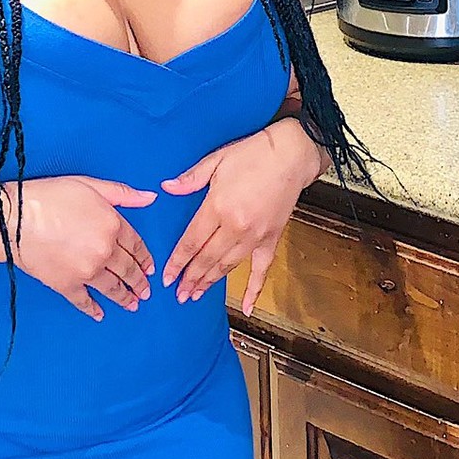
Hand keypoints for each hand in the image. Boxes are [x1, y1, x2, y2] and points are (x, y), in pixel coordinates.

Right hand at [11, 177, 155, 320]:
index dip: (145, 258)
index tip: (149, 268)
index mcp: (113, 225)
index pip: (137, 245)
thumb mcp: (89, 185)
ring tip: (132, 304)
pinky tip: (99, 314)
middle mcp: (105, 251)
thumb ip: (122, 193)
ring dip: (125, 298)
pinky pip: (84, 301)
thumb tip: (150, 198)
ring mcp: (87, 271)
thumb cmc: (48, 198)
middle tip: (145, 291)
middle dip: (139, 282)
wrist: (15, 220)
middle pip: (128, 269)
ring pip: (113, 288)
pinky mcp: (67, 285)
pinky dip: (93, 309)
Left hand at [159, 119, 326, 310]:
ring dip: (210, 282)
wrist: (291, 154)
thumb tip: (167, 187)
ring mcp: (256, 236)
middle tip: (178, 293)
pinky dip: (254, 289)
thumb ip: (191, 178)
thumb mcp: (216, 160)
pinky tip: (247, 306)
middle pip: (207, 259)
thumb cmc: (254, 153)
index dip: (178, 261)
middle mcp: (236, 227)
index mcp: (219, 207)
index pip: (192, 241)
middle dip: (190, 278)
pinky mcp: (272, 239)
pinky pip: (262, 269)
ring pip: (228, 266)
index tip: (167, 276)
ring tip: (195, 295)